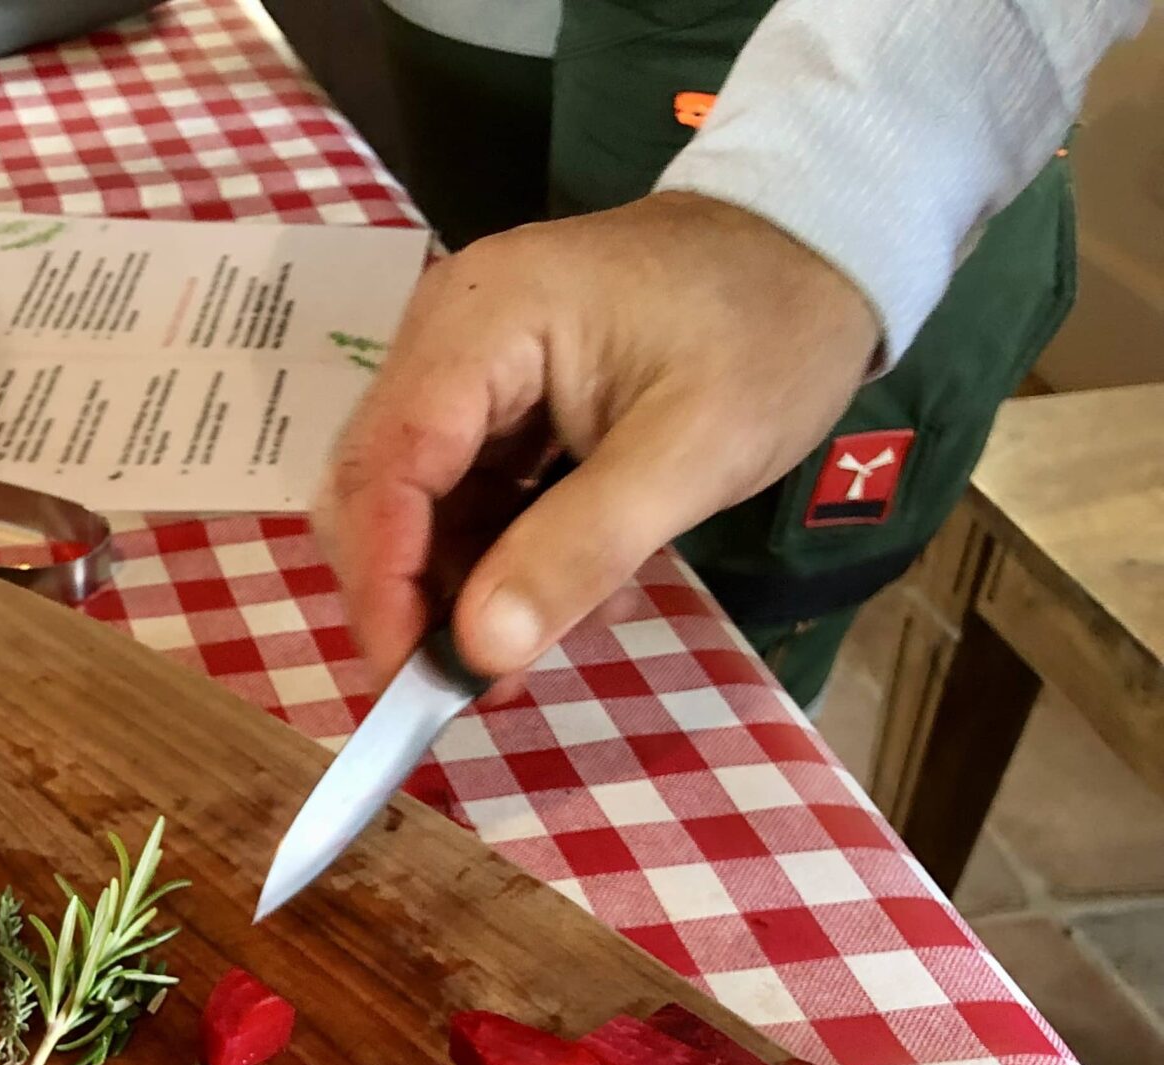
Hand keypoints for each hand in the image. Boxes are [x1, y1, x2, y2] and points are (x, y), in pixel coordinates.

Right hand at [316, 192, 881, 683]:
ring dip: (462, 588)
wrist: (818, 248)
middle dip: (412, 595)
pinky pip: (463, 496)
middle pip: (378, 488)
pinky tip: (567, 594)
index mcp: (482, 318)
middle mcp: (445, 334)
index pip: (385, 465)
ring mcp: (464, 365)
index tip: (405, 680)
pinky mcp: (492, 398)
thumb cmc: (769, 331)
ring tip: (539, 650)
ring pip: (415, 505)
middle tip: (471, 684)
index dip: (381, 580)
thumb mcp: (695, 451)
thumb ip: (582, 548)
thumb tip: (479, 650)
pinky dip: (499, 558)